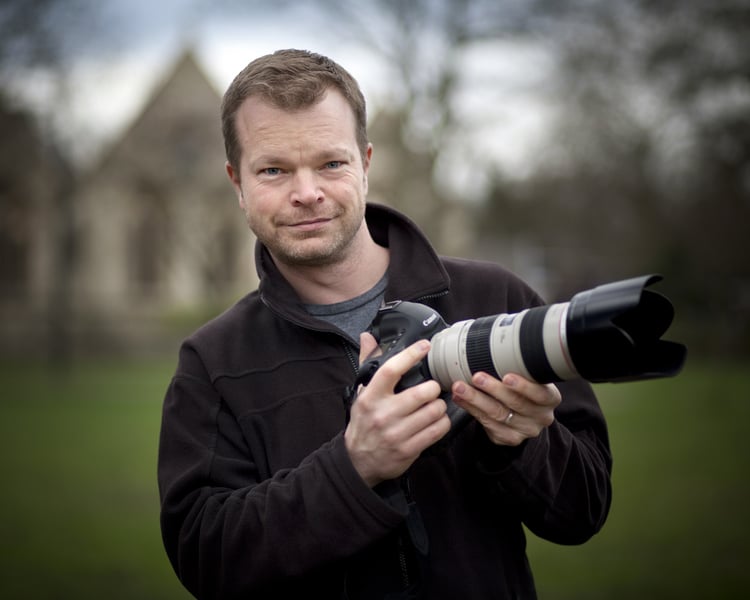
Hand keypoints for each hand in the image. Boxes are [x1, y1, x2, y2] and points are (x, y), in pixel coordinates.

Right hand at [345, 333, 450, 486]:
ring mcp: (396, 433)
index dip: (410, 355)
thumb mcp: (361, 393)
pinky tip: (437, 420)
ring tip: (435, 405)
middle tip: (433, 389)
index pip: (391, 370)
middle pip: (421, 392)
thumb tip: (367, 337)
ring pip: (433, 411)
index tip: (424, 346)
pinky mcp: (408, 449)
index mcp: (371, 396)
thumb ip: (366, 363)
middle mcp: (383, 414)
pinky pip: (436, 430)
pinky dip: (442, 423)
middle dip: (433, 388)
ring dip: (440, 406)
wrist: (358, 461)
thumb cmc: (363, 422)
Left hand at [451, 372, 560, 445]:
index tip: (507, 376)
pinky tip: (460, 399)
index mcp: (550, 398)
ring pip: (498, 415)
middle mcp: (541, 417)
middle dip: (493, 389)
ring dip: (476, 399)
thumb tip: (488, 346)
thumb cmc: (522, 388)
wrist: (522, 414)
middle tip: (476, 377)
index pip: (540, 394)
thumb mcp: (528, 377)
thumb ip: (517, 367)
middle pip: (516, 403)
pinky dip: (471, 410)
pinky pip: (488, 425)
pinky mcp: (510, 438)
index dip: (524, 386)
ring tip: (460, 387)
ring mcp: (526, 430)